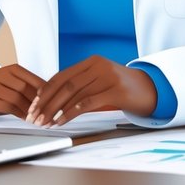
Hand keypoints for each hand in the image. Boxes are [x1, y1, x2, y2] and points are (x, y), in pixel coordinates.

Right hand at [0, 64, 46, 118]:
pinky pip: (6, 106)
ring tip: (37, 118)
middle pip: (24, 88)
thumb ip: (28, 88)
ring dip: (28, 110)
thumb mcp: (12, 84)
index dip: (44, 91)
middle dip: (37, 103)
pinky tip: (25, 118)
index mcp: (12, 69)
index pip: (32, 78)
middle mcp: (1, 74)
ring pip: (16, 98)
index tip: (54, 101)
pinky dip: (18, 114)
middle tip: (46, 113)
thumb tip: (51, 97)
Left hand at [26, 56, 156, 126]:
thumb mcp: (100, 80)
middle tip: (35, 118)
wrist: (151, 90)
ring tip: (46, 123)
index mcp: (91, 62)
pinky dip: (71, 113)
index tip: (33, 105)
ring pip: (74, 94)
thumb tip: (52, 98)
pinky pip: (87, 102)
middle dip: (46, 103)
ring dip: (56, 110)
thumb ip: (81, 84)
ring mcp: (108, 77)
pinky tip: (62, 121)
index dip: (45, 91)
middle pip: (65, 85)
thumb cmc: (121, 89)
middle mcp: (98, 66)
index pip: (61, 76)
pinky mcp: (116, 91)